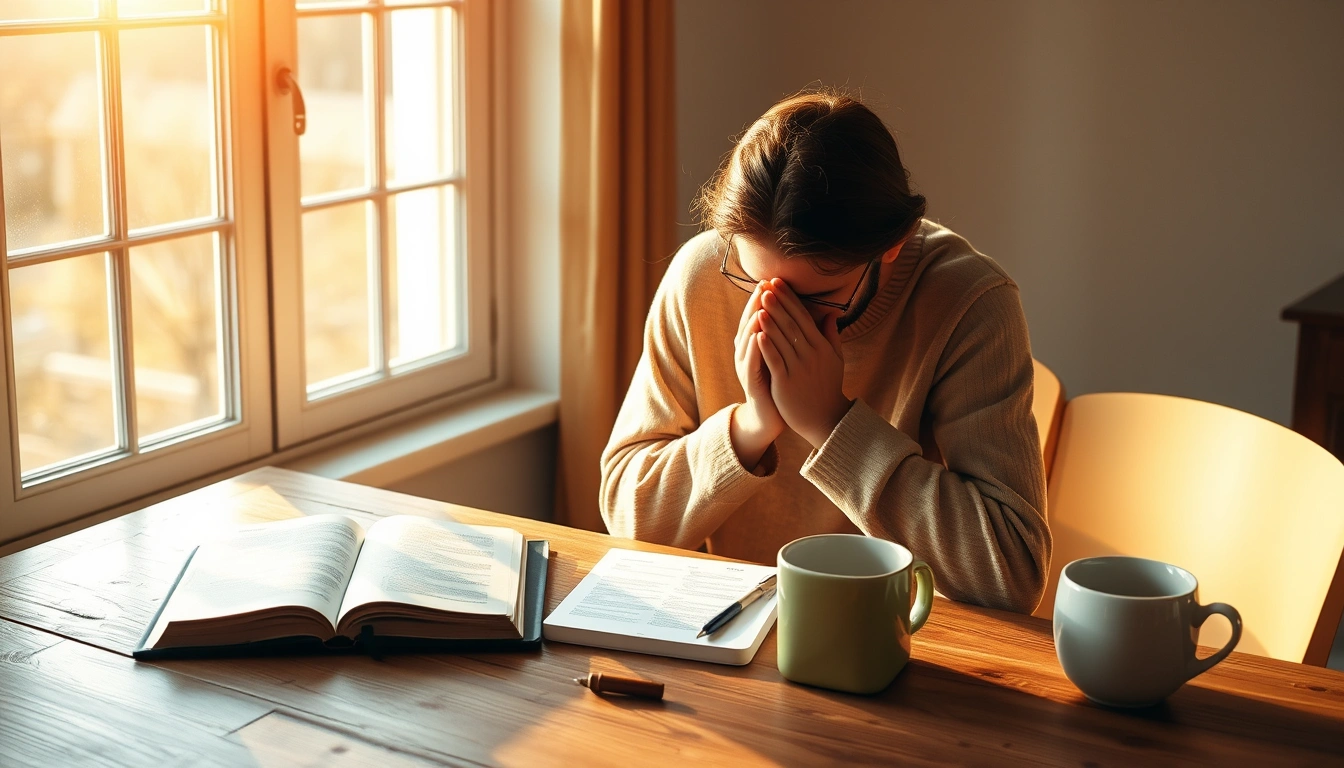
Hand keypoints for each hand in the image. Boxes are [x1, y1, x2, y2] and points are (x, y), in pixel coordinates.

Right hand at [731, 281, 784, 469]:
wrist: (771, 416)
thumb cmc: (780, 383)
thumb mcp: (785, 356)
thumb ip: (791, 335)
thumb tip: (804, 314)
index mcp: (757, 345)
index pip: (760, 316)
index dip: (766, 299)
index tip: (774, 281)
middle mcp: (747, 353)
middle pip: (749, 323)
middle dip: (756, 305)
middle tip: (763, 286)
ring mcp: (746, 367)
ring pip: (747, 341)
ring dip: (753, 323)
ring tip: (760, 306)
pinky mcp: (750, 382)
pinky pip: (751, 362)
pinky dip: (753, 349)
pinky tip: (758, 336)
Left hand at [756, 279, 852, 448]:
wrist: (825, 418)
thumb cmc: (827, 386)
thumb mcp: (835, 359)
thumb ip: (831, 335)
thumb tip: (832, 313)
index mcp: (821, 346)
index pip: (803, 316)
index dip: (789, 299)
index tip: (778, 283)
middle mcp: (811, 354)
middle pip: (792, 324)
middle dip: (778, 304)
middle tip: (766, 286)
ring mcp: (799, 368)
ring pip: (783, 340)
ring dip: (771, 320)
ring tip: (760, 303)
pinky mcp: (786, 383)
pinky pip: (776, 361)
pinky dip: (767, 347)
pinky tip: (758, 333)